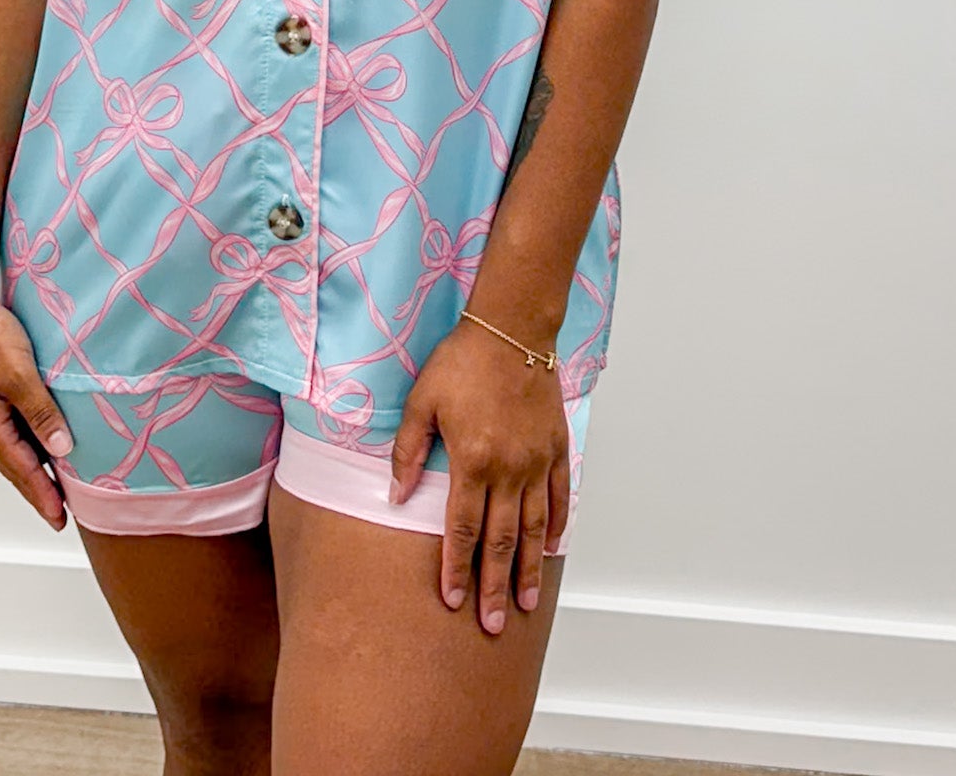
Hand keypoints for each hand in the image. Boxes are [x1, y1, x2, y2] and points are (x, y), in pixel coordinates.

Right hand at [0, 283, 74, 528]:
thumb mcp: (19, 375)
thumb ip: (41, 413)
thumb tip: (61, 449)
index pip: (21, 471)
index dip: (42, 495)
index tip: (60, 519)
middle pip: (13, 465)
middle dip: (37, 488)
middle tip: (60, 511)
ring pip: (11, 446)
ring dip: (32, 465)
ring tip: (55, 482)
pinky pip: (8, 426)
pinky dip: (26, 440)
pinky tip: (39, 438)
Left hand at [389, 319, 569, 634]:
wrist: (510, 330)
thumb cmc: (462, 362)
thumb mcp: (421, 401)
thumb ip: (408, 451)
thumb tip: (395, 495)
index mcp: (472, 461)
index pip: (462, 529)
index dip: (456, 568)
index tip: (453, 600)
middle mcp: (509, 470)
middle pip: (500, 541)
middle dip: (493, 586)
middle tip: (491, 624)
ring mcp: (537, 461)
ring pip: (534, 528)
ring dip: (528, 569)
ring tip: (524, 603)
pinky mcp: (556, 448)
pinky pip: (560, 496)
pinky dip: (558, 526)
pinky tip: (553, 549)